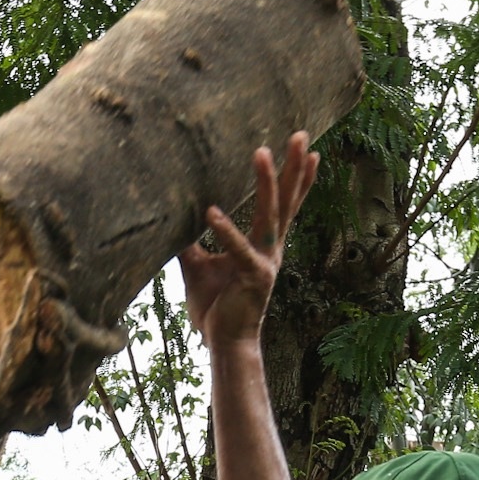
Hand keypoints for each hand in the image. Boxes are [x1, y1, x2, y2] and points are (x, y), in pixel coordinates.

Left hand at [180, 132, 319, 351]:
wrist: (224, 344)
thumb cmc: (216, 307)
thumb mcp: (197, 265)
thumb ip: (189, 240)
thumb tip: (171, 216)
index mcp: (263, 246)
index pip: (283, 205)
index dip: (295, 178)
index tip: (307, 150)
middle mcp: (271, 250)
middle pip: (286, 201)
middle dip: (293, 168)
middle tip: (300, 135)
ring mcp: (265, 263)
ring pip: (269, 216)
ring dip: (267, 183)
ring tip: (262, 152)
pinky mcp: (252, 279)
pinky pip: (238, 250)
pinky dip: (225, 231)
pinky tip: (211, 211)